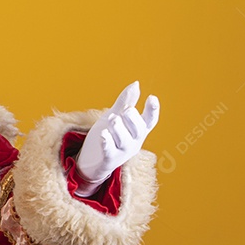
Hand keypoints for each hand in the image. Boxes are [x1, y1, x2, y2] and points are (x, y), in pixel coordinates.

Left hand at [75, 81, 159, 196]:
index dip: (153, 110)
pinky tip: (103, 134)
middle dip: (133, 118)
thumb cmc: (107, 135)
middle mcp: (134, 141)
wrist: (91, 160)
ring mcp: (122, 152)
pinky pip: (110, 151)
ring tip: (112, 118)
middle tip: (126, 109)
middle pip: (138, 129)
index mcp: (137, 130)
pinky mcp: (109, 160)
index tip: (152, 97)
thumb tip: (136, 84)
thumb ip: (125, 102)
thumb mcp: (115, 116)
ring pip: (124, 139)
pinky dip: (107, 142)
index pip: (149, 120)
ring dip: (118, 128)